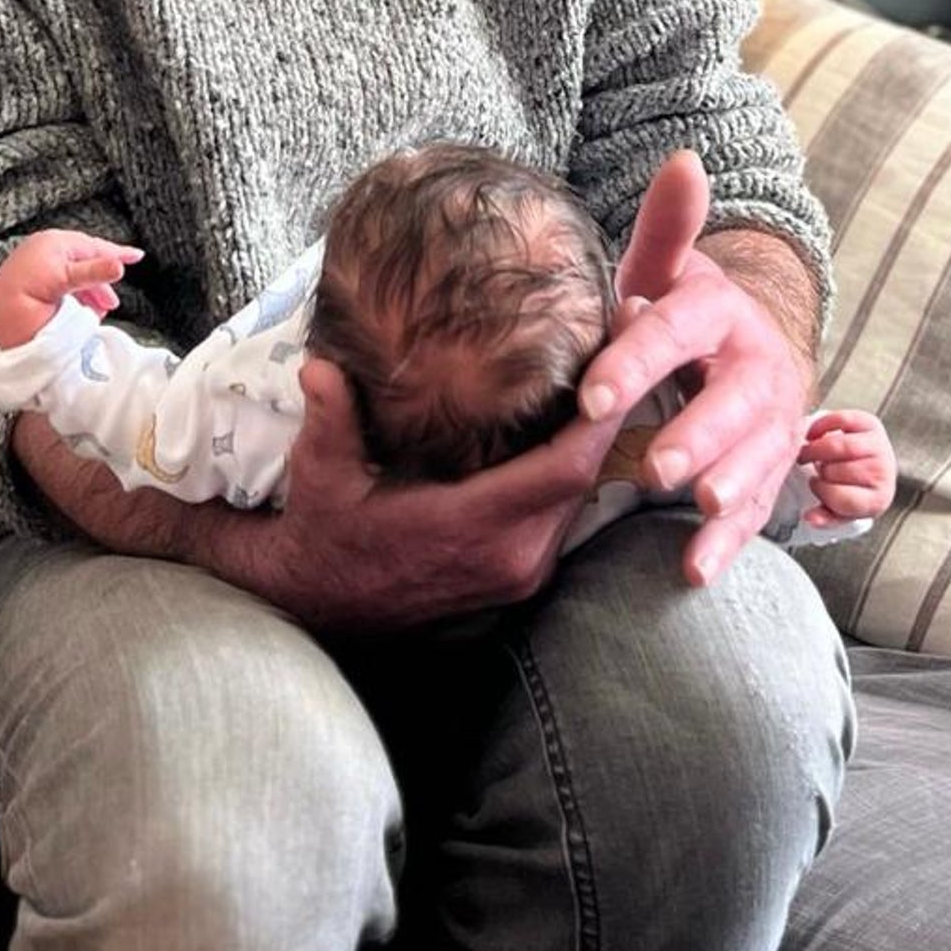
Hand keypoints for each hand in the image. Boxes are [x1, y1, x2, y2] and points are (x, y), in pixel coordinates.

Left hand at [0, 228, 142, 350]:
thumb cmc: (26, 293)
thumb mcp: (64, 281)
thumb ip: (93, 272)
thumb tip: (119, 265)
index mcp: (54, 242)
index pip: (93, 246)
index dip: (116, 253)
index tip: (137, 256)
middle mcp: (46, 249)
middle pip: (85, 262)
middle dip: (101, 282)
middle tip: (112, 303)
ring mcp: (38, 264)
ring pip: (74, 276)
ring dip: (89, 293)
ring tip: (98, 312)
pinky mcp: (31, 281)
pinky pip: (62, 285)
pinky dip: (75, 297)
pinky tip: (80, 311)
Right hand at [239, 358, 619, 633]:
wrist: (319, 606)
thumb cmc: (324, 535)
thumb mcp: (319, 474)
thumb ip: (329, 418)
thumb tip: (321, 364)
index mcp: (473, 530)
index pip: (566, 471)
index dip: (602, 417)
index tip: (624, 357)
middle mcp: (512, 558)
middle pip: (586, 478)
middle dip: (611, 414)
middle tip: (631, 344)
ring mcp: (519, 574)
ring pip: (579, 498)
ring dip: (595, 442)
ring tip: (613, 375)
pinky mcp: (518, 578)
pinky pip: (562, 516)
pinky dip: (573, 471)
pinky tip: (575, 426)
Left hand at [575, 147, 814, 587]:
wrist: (745, 346)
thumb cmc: (678, 311)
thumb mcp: (665, 270)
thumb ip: (666, 228)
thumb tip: (683, 161)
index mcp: (719, 311)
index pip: (678, 331)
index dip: (638, 360)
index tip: (591, 394)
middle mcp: (757, 364)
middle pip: (733, 400)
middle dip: (698, 434)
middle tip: (654, 467)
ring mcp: (773, 421)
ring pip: (759, 455)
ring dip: (730, 486)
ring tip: (696, 509)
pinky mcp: (775, 467)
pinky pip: (759, 508)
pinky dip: (730, 541)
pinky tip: (696, 569)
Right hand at [799, 409, 894, 524]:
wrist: (875, 468)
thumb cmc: (854, 490)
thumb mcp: (841, 510)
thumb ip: (825, 518)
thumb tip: (809, 518)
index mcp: (878, 499)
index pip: (842, 499)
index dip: (822, 492)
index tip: (815, 485)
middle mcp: (883, 472)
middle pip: (837, 471)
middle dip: (820, 470)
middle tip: (815, 469)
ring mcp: (879, 446)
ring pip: (837, 446)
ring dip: (816, 450)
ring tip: (811, 454)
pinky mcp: (871, 423)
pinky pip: (841, 420)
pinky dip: (821, 426)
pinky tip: (813, 435)